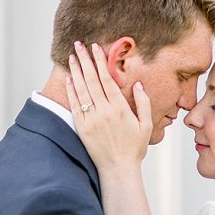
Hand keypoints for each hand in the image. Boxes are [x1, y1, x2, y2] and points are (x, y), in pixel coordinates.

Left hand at [65, 41, 152, 172]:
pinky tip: (69, 79)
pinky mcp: (82, 128)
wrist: (118, 169)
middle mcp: (103, 111)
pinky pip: (74, 105)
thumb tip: (137, 84)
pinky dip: (71, 91)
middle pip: (91, 79)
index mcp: (119, 108)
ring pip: (81, 90)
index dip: (100, 61)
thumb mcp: (146, 125)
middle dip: (85, 60)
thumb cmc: (134, 148)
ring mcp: (91, 119)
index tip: (96, 47)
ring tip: (72, 56)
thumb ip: (143, 103)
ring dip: (76, 71)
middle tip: (79, 44)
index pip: (107, 78)